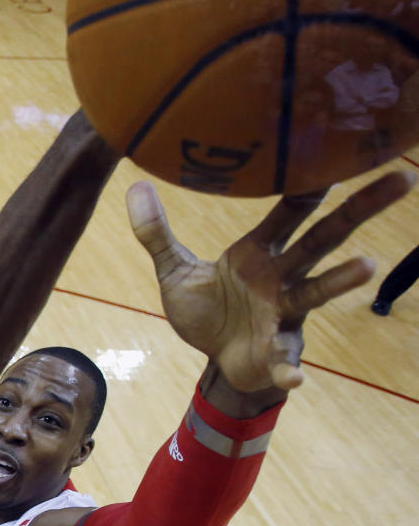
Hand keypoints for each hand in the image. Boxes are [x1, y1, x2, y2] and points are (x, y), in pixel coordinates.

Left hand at [127, 170, 415, 390]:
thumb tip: (134, 187)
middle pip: (323, 239)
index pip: (289, 212)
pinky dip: (289, 369)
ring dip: (340, 280)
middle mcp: (280, 279)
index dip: (310, 183)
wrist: (214, 361)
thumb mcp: (174, 271)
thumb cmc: (207, 310)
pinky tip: (295, 377)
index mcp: (257, 254)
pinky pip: (285, 361)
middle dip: (358, 211)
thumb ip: (156, 234)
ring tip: (368, 265)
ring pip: (315, 292)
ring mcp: (282, 316)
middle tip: (402, 178)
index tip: (337, 148)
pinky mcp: (274, 355)